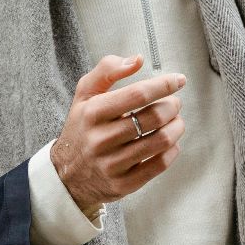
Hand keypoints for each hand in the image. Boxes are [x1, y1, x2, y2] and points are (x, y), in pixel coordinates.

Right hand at [49, 55, 186, 211]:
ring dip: (177, 127)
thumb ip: (107, 70)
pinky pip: (159, 165)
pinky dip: (173, 150)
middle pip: (153, 118)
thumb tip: (138, 60)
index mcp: (93, 112)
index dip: (163, 85)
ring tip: (176, 121)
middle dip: (172, 106)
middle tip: (175, 103)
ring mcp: (112, 164)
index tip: (178, 80)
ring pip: (161, 141)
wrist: (66, 174)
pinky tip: (170, 142)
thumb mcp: (85, 94)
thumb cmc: (82, 127)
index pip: (137, 94)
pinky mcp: (123, 184)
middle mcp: (101, 139)